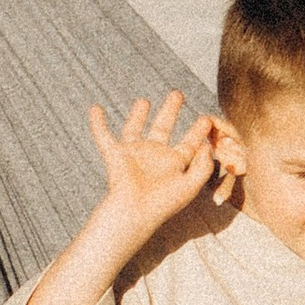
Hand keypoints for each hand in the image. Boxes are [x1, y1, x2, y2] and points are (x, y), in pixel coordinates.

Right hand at [84, 92, 217, 248]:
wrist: (135, 210)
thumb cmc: (164, 202)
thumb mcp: (191, 185)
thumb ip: (204, 165)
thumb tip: (208, 146)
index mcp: (173, 164)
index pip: (188, 144)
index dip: (198, 132)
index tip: (207, 118)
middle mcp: (154, 156)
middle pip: (163, 129)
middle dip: (170, 111)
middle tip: (177, 94)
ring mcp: (134, 154)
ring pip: (135, 129)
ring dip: (138, 115)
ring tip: (143, 100)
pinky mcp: (115, 155)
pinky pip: (103, 136)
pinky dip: (97, 124)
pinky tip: (95, 109)